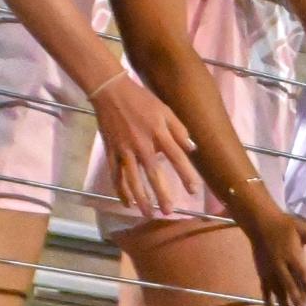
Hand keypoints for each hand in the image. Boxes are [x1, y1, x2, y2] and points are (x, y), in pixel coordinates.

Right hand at [92, 72, 196, 217]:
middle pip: (153, 174)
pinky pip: (115, 175)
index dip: (186, 174)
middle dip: (161, 194)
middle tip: (168, 211)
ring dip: (140, 198)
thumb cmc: (142, 100)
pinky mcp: (111, 152)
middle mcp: (141, 145)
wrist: (111, 92)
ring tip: (148, 213)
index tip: (194, 190)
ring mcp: (124, 150)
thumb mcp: (165, 110)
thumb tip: (193, 149)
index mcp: (158, 133)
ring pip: (132, 179)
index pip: (176, 157)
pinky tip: (127, 203)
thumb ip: (180, 130)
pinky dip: (120, 190)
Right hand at [234, 190, 305, 305]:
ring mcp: (270, 271)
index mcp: (291, 254)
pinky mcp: (262, 274)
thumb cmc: (283, 224)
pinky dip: (269, 302)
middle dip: (296, 299)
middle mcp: (280, 265)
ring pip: (277, 291)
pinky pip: (265, 290)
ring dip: (284, 305)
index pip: (300, 270)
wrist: (260, 222)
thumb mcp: (301, 227)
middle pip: (289, 284)